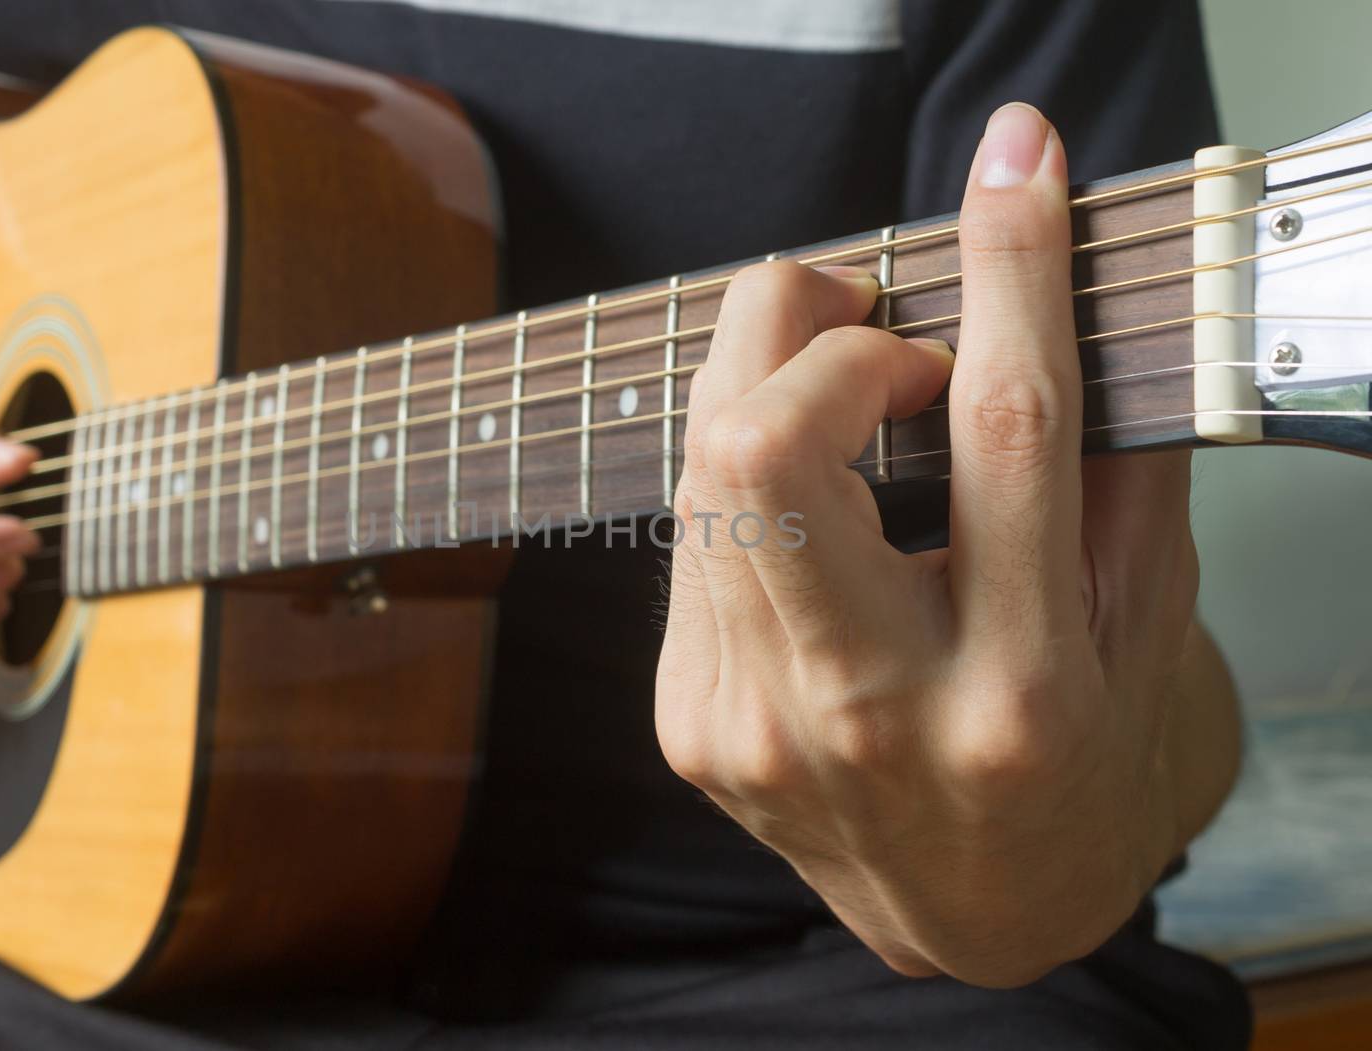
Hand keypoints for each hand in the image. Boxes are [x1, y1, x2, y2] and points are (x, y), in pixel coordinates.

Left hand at [656, 103, 1203, 986]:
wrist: (973, 917)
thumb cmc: (1076, 765)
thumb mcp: (1142, 629)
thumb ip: (1112, 471)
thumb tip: (1056, 301)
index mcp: (1017, 692)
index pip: (1006, 436)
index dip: (1009, 275)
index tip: (1016, 171)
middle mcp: (867, 714)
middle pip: (767, 445)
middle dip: (805, 320)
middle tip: (868, 307)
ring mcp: (753, 724)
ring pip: (702, 469)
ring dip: (762, 370)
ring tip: (843, 377)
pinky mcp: (686, 721)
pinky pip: (691, 530)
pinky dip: (746, 466)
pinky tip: (806, 483)